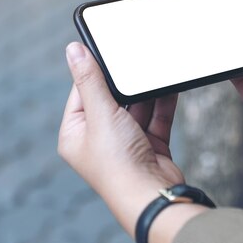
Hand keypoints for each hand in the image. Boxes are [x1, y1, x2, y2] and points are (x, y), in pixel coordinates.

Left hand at [58, 42, 204, 241]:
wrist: (150, 193)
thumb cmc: (117, 162)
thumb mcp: (100, 113)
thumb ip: (90, 80)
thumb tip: (72, 50)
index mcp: (76, 133)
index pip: (82, 92)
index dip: (93, 71)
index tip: (106, 49)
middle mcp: (99, 138)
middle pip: (112, 98)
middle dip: (126, 83)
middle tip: (134, 59)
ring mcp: (126, 142)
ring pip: (137, 107)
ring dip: (147, 93)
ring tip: (155, 70)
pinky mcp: (150, 145)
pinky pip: (156, 117)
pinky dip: (163, 103)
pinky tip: (170, 86)